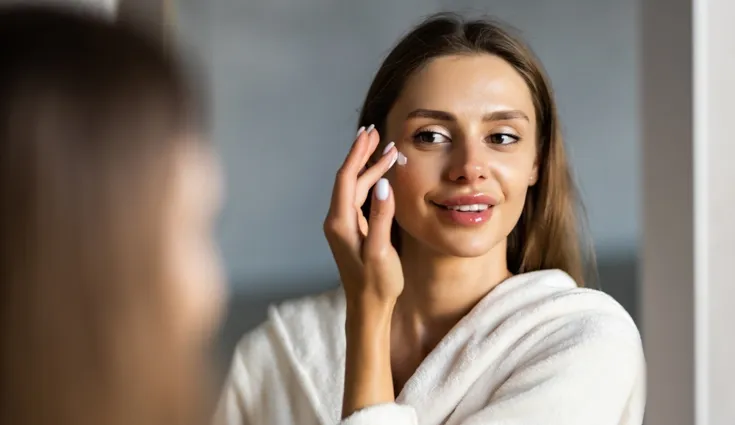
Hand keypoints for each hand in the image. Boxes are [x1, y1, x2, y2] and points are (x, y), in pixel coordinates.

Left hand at [323, 126, 403, 305]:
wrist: (367, 308)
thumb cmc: (376, 283)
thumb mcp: (381, 251)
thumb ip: (381, 217)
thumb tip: (384, 184)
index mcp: (340, 223)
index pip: (346, 179)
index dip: (357, 155)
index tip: (369, 135)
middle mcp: (338, 221)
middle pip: (349, 179)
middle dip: (363, 155)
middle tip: (377, 133)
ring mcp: (344, 225)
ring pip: (355, 188)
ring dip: (369, 168)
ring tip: (386, 150)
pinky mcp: (353, 230)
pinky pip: (359, 198)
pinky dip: (371, 183)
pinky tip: (382, 176)